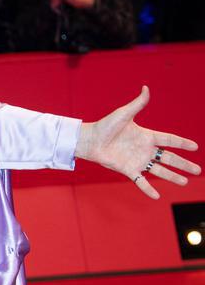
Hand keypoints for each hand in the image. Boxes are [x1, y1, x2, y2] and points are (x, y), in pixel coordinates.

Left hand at [75, 87, 199, 198]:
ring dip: (172, 177)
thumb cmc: (106, 125)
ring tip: (185, 183)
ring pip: (159, 171)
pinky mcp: (128, 170)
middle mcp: (145, 150)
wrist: (90, 140)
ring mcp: (137, 161)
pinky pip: (140, 181)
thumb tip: (146, 88)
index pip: (169, 140)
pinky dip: (147, 189)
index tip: (195, 147)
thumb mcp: (124, 114)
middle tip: (198, 170)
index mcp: (146, 136)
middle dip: (183, 164)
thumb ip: (137, 104)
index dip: (182, 143)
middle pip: (169, 158)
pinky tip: (157, 196)